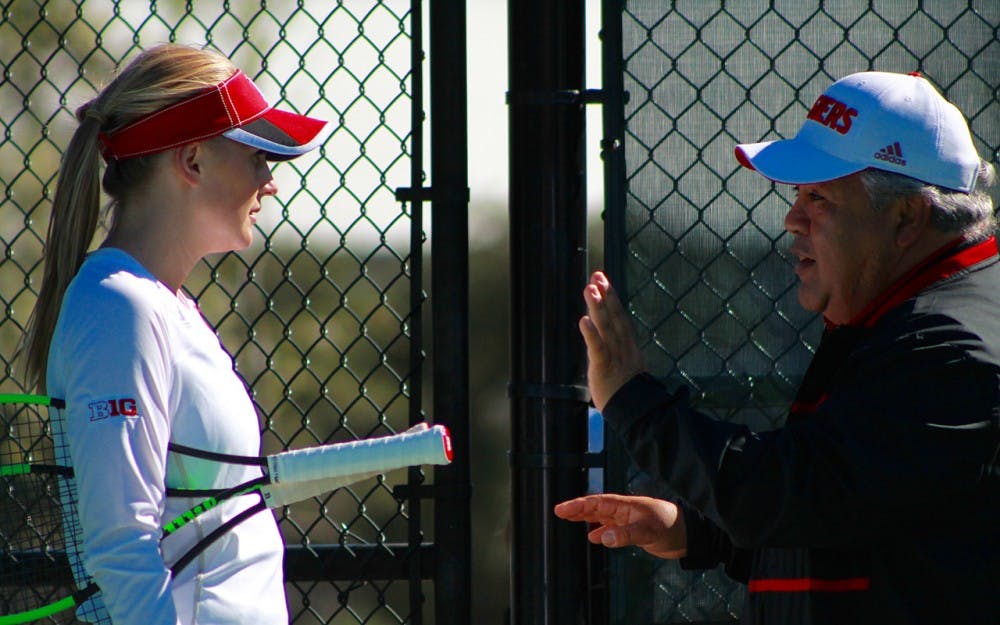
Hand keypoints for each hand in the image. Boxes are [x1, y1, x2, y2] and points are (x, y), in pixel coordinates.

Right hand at [554, 494, 686, 558]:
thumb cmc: (671, 526)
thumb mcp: (647, 531)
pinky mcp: (634, 531)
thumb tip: (601, 538)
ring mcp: (629, 520)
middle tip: (559, 512)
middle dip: (577, 509)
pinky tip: (594, 538)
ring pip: (602, 517)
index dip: (578, 505)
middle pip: (596, 507)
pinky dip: (601, 532)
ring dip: (586, 518)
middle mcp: (625, 510)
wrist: (689, 535)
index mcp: (626, 505)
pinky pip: (612, 529)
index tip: (561, 509)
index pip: (596, 502)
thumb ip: (624, 534)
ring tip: (570, 520)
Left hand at [579, 271, 645, 410]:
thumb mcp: (627, 369)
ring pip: (605, 327)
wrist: (637, 414)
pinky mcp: (604, 368)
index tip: (604, 282)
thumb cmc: (629, 395)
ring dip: (597, 307)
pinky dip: (591, 334)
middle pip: (614, 316)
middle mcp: (623, 347)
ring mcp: (615, 356)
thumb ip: (619, 354)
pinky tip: (583, 320)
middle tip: (597, 275)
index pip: (620, 318)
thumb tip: (611, 343)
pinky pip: (598, 349)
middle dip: (605, 295)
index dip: (612, 298)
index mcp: (629, 347)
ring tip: (589, 289)